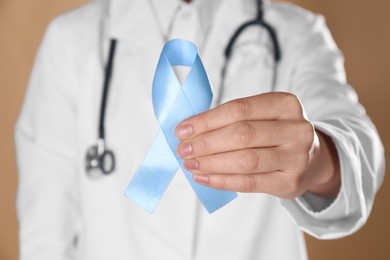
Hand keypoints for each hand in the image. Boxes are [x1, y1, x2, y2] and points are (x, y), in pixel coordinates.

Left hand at [175, 92, 339, 198]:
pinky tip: (204, 177)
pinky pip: (249, 183)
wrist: (310, 158)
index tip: (183, 129)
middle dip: (206, 142)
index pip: (240, 109)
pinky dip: (222, 180)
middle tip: (183, 148)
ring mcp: (296, 158)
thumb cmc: (275, 133)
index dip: (207, 120)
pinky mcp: (290, 182)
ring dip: (211, 163)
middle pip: (242, 134)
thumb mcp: (263, 116)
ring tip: (189, 163)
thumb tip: (190, 131)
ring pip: (246, 160)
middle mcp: (296, 129)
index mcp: (286, 104)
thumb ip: (232, 120)